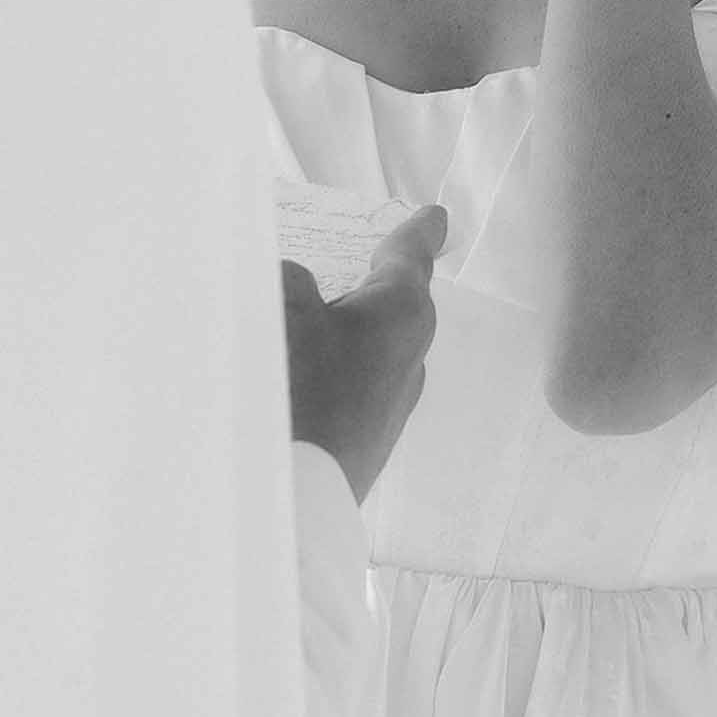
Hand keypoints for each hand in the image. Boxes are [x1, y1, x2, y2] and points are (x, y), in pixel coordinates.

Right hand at [283, 204, 447, 504]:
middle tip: (340, 258)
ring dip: (340, 329)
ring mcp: (392, 405)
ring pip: (370, 347)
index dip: (418, 229)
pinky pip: (353, 383)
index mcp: (401, 312)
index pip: (412, 255)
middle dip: (365, 281)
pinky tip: (291, 372)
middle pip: (392, 302)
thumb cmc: (296, 388)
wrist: (291, 500)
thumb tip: (298, 284)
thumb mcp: (280, 311)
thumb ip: (289, 281)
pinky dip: (329, 367)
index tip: (435, 216)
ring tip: (296, 316)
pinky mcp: (368, 441)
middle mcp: (410, 356)